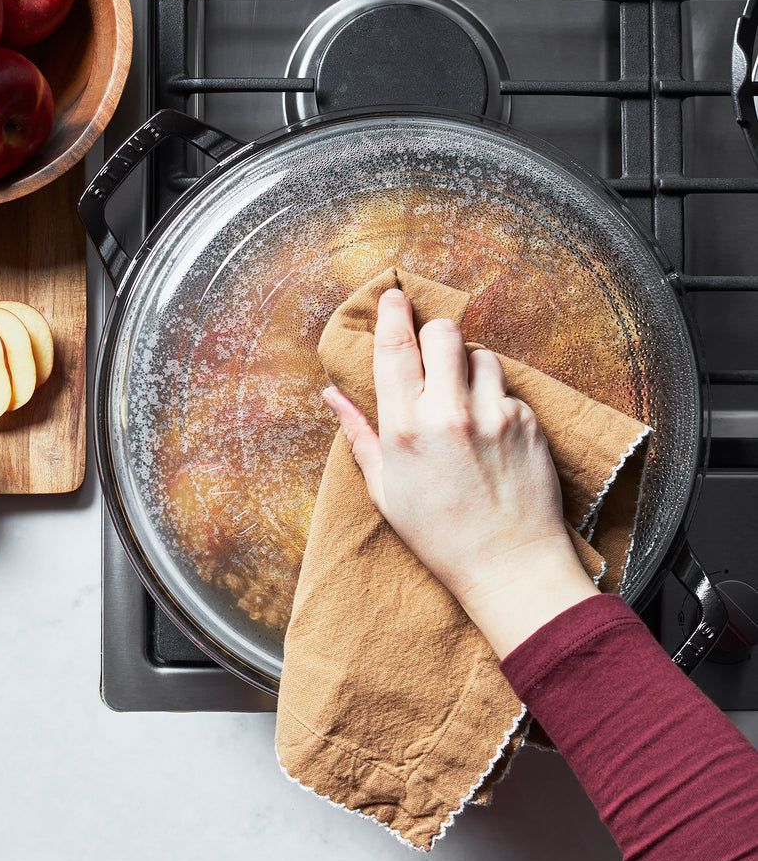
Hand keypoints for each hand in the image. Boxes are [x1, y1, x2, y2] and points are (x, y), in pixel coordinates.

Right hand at [323, 288, 597, 657]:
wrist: (508, 564)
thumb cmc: (439, 535)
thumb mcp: (385, 490)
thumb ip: (359, 434)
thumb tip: (332, 395)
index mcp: (404, 430)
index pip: (395, 348)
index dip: (392, 314)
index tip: (393, 296)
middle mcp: (448, 414)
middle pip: (443, 332)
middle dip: (434, 335)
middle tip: (431, 356)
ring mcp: (493, 415)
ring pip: (480, 355)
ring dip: (468, 368)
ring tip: (464, 403)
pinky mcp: (527, 421)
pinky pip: (508, 388)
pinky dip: (496, 399)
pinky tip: (490, 433)